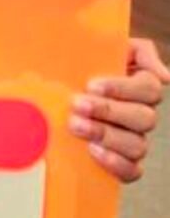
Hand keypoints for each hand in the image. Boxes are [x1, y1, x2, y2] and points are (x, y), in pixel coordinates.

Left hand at [68, 37, 169, 182]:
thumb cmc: (86, 65)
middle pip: (144, 119)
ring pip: (138, 145)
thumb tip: (166, 76)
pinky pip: (132, 171)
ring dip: (106, 135)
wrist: (59, 89)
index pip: (150, 89)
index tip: (92, 85)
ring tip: (76, 126)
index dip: (122, 88)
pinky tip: (93, 151)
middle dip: (109, 111)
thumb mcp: (105, 47)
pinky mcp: (124, 162)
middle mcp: (143, 114)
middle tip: (78, 104)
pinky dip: (115, 163)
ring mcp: (135, 140)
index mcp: (142, 85)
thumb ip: (140, 51)